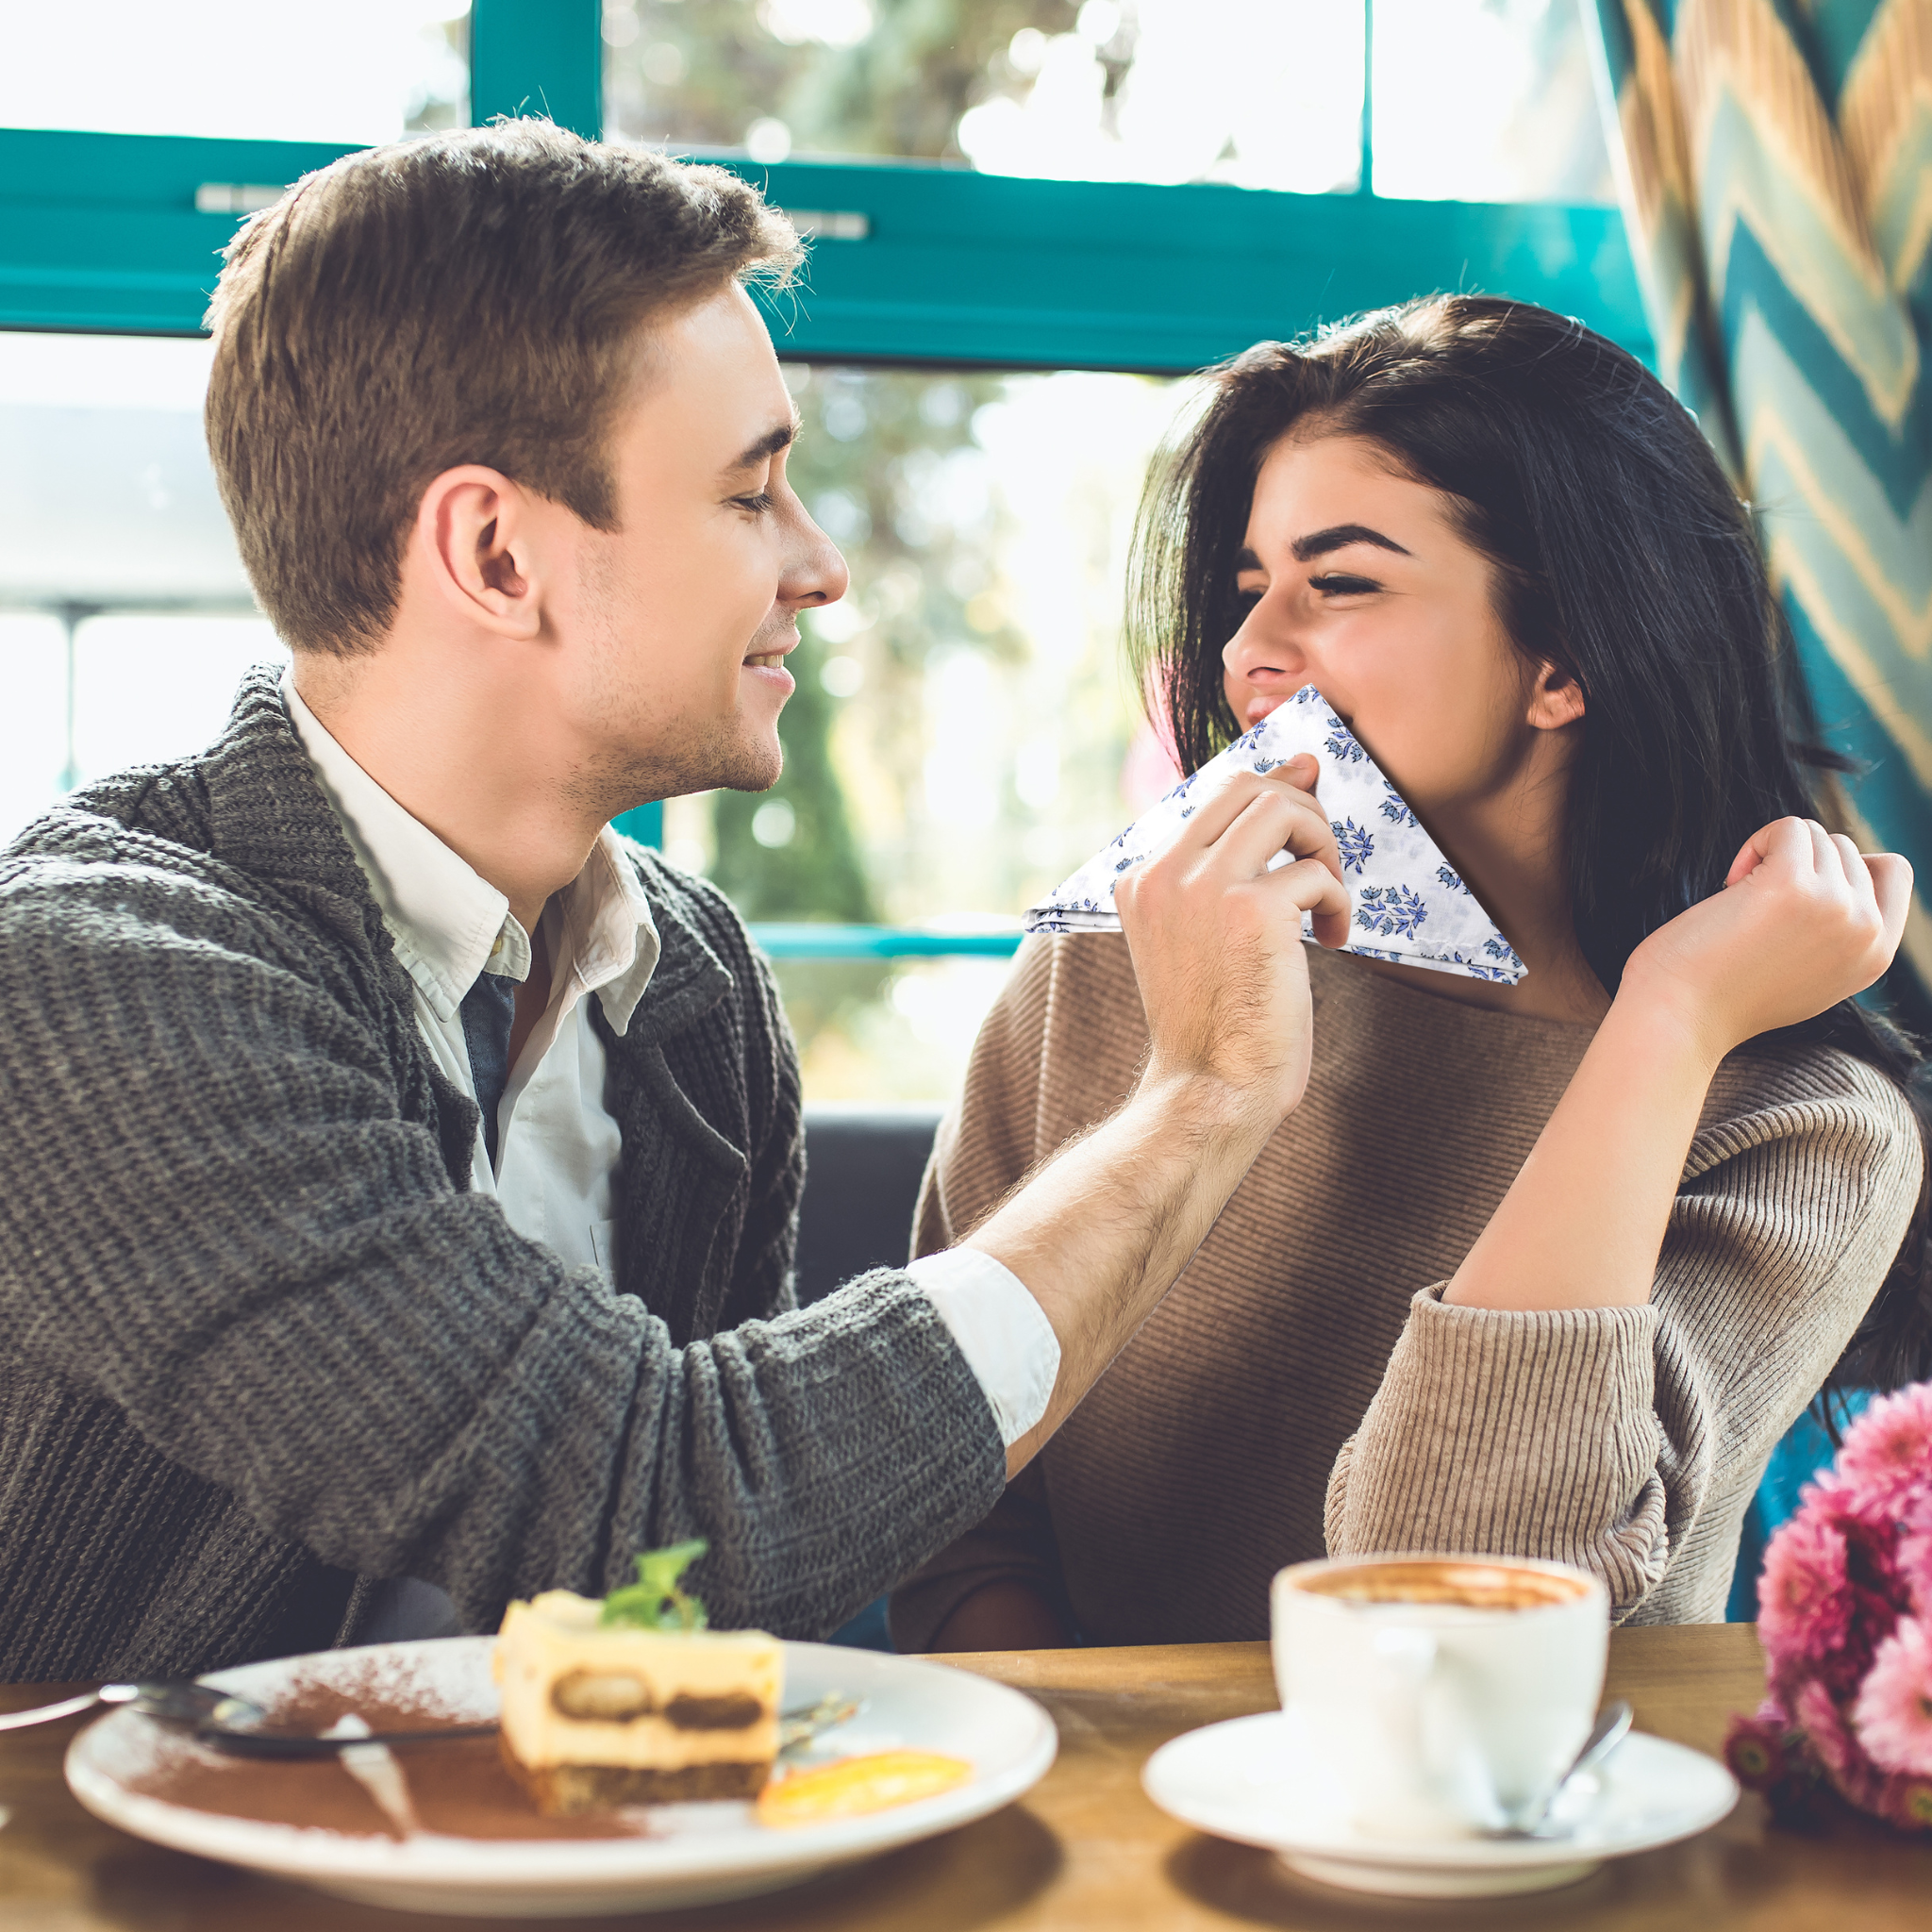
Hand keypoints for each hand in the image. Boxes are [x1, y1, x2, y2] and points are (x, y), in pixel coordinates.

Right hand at [1114, 752, 1350, 1122]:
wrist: (1212, 1089)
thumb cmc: (1218, 1020)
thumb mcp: (1203, 932)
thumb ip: (1228, 865)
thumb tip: (1300, 770)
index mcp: (1140, 880)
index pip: (1212, 798)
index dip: (1272, 792)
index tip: (1308, 805)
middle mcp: (1163, 875)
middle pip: (1246, 786)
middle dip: (1301, 810)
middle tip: (1322, 860)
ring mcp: (1203, 888)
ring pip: (1281, 810)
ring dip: (1322, 845)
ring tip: (1325, 897)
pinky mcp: (1251, 910)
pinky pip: (1315, 873)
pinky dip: (1336, 902)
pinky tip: (1331, 940)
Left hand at [1620, 817, 1910, 1057]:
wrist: (1680, 1018)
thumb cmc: (1725, 993)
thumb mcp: (1809, 974)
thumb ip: (1838, 935)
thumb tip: (1841, 878)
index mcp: (1876, 955)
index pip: (1892, 871)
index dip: (1843, 864)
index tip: (1798, 888)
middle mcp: (1867, 931)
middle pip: (1846, 848)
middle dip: (1796, 862)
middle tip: (1754, 905)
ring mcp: (1835, 907)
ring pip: (1816, 835)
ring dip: (1772, 854)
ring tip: (1739, 900)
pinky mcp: (1793, 886)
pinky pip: (1789, 828)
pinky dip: (1756, 842)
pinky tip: (1731, 881)